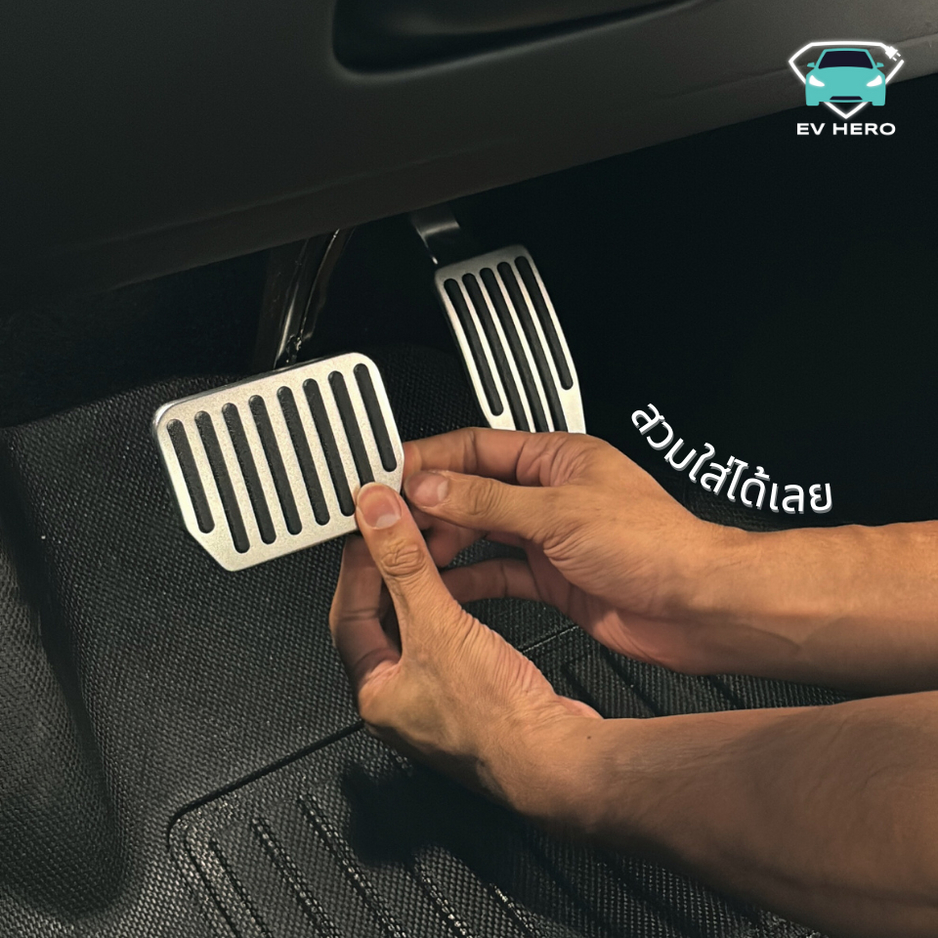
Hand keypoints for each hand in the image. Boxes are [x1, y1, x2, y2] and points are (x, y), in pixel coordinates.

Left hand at [329, 482, 599, 814]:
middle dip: (390, 571)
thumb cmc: (497, 723)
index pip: (347, 612)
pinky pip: (448, 635)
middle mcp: (399, 699)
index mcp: (374, 692)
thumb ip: (405, 566)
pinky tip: (467, 588)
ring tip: (433, 550)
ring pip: (416, 625)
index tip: (370, 527)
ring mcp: (435, 698)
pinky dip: (452, 605)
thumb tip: (377, 517)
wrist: (556, 759)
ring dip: (422, 585)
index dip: (357, 564)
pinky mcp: (470, 692)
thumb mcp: (439, 626)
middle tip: (399, 531)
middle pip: (380, 617)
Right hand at [403, 428, 746, 674]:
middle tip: (391, 519)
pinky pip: (499, 572)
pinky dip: (471, 577)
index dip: (432, 459)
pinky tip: (445, 584)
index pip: (479, 448)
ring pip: (483, 533)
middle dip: (432, 504)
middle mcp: (551, 495)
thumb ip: (490, 503)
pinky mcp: (553, 577)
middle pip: (475, 492)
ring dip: (447, 541)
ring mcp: (551, 538)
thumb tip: (434, 487)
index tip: (392, 474)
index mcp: (557, 460)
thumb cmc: (657, 547)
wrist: (699, 608)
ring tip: (408, 551)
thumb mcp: (560, 514)